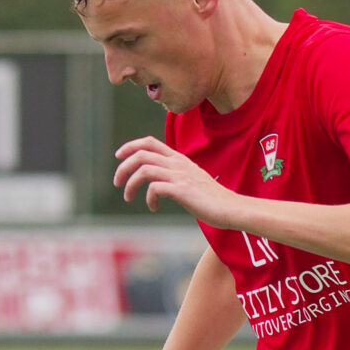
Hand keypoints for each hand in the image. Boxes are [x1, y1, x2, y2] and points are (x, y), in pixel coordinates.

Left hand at [114, 136, 235, 222]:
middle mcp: (178, 163)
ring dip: (130, 184)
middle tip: (117, 183)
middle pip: (141, 154)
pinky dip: (149, 198)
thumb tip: (157, 182)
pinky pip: (154, 188)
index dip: (130, 146)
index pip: (149, 142)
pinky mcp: (182, 190)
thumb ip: (175, 175)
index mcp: (179, 159)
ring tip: (128, 197)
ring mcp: (180, 176)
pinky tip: (154, 207)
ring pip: (144, 169)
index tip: (119, 156)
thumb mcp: (191, 180)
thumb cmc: (211, 198)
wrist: (231, 207)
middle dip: (123, 167)